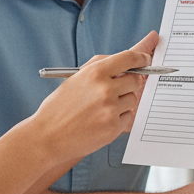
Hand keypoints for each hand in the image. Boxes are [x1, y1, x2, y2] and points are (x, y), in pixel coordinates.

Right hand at [30, 44, 152, 164]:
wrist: (48, 136)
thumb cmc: (60, 106)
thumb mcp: (75, 78)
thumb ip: (100, 66)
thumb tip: (124, 61)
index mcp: (95, 72)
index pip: (128, 58)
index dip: (140, 57)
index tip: (145, 59)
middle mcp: (105, 89)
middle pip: (136, 79)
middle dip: (131, 82)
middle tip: (119, 87)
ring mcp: (111, 109)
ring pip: (133, 99)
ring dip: (123, 101)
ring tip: (102, 107)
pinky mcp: (114, 128)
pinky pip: (128, 117)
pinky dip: (119, 117)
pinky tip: (100, 120)